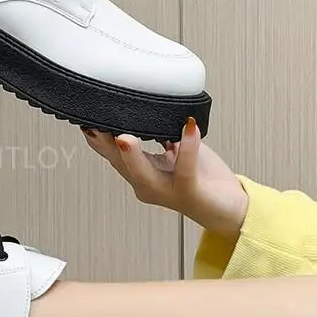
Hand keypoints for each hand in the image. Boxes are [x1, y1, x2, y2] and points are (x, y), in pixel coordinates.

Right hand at [82, 118, 248, 238]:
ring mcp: (167, 191)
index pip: (113, 157)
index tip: (86, 123)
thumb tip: (146, 109)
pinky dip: (187, 147)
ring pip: (143, 175)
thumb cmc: (202, 178)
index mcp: (141, 174)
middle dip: (107, 147)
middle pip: (122, 166)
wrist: (230, 208)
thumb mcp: (173, 151)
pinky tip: (189, 127)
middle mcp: (148, 186)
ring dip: (133, 156)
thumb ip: (158, 135)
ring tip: (125, 138)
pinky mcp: (189, 192)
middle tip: (95, 128)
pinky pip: (185, 169)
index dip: (98, 142)